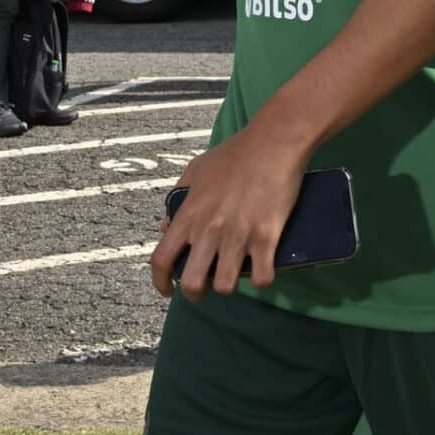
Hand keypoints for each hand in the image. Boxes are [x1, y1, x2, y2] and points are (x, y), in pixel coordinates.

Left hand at [148, 126, 306, 300]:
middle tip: (206, 287)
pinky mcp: (266, 237)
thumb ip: (178, 197)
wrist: (274, 142)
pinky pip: (261, 278)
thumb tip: (166, 227)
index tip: (167, 290)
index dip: (160, 282)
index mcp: (189, 214)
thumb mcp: (196, 170)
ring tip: (235, 275)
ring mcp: (238, 235)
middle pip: (192, 283)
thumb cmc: (235, 153)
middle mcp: (209, 229)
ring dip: (229, 286)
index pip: (161, 259)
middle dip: (195, 293)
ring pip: (225, 286)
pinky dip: (260, 280)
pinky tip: (262, 270)